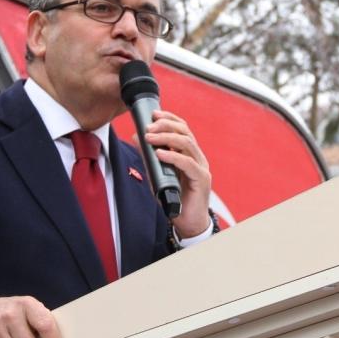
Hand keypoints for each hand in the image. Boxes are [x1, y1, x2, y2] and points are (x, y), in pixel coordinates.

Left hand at [144, 110, 211, 237]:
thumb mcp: (157, 174)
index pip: (183, 128)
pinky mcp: (201, 179)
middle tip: (148, 127)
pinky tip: (160, 154)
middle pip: (185, 132)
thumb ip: (148, 156)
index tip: (153, 114)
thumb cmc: (174, 199)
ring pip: (187, 143)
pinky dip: (173, 156)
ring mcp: (201, 168)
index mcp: (190, 153)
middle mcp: (198, 158)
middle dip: (165, 126)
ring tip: (149, 138)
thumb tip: (136, 137)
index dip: (169, 118)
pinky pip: (188, 163)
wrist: (187, 223)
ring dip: (167, 138)